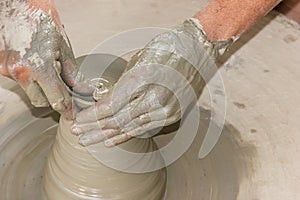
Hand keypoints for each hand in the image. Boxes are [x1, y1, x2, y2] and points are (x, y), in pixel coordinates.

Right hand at [0, 1, 77, 117]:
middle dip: (53, 100)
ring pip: (29, 92)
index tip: (72, 114)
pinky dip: (30, 79)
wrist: (20, 3)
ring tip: (48, 71)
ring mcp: (7, 69)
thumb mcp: (63, 47)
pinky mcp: (1, 65)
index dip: (67, 110)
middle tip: (63, 91)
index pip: (56, 100)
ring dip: (41, 89)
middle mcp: (20, 72)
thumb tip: (81, 89)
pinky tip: (36, 65)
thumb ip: (71, 73)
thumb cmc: (42, 20)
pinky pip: (19, 81)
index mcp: (39, 68)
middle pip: (40, 102)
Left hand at [72, 19, 231, 145]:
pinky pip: (143, 130)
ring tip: (88, 140)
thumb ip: (121, 86)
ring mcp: (164, 110)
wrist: (196, 53)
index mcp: (142, 80)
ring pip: (128, 128)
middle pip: (117, 121)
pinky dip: (125, 135)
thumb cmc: (165, 50)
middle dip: (94, 128)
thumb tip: (103, 101)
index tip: (78, 120)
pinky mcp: (171, 116)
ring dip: (106, 135)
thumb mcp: (137, 62)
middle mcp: (153, 99)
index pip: (110, 107)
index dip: (92, 116)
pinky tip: (110, 141)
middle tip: (77, 133)